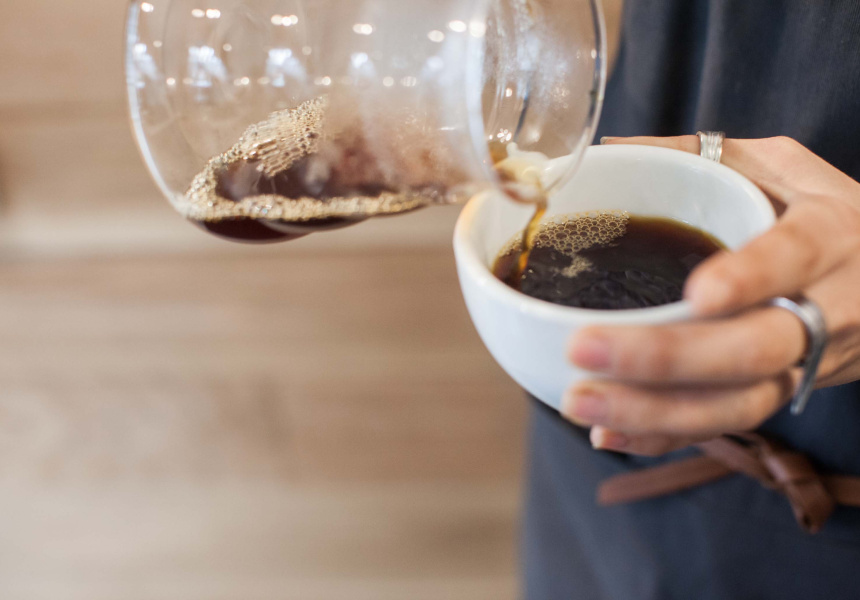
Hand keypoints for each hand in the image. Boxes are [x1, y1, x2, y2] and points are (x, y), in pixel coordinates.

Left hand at [562, 136, 859, 455]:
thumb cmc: (822, 212)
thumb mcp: (781, 166)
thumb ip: (699, 154)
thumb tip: (605, 150)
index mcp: (827, 234)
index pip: (793, 257)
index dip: (751, 278)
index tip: (699, 294)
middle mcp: (827, 308)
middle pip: (754, 349)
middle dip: (667, 357)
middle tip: (584, 348)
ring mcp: (806, 363)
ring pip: (738, 403)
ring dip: (655, 411)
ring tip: (581, 403)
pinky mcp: (782, 395)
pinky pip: (726, 425)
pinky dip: (664, 434)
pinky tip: (608, 434)